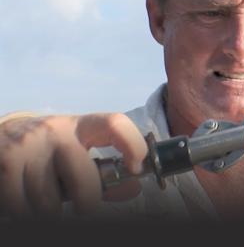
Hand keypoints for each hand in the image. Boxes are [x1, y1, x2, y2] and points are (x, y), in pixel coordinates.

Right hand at [0, 113, 146, 218]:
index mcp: (79, 126)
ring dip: (51, 210)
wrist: (2, 136)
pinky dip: (28, 214)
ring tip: (46, 196)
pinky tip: (27, 200)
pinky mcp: (4, 164)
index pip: (115, 124)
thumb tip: (133, 189)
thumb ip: (104, 172)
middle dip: (87, 203)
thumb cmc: (48, 150)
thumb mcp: (76, 150)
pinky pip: (24, 209)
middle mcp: (54, 132)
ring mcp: (27, 147)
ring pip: (51, 204)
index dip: (133, 145)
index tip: (135, 168)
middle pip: (85, 181)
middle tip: (82, 205)